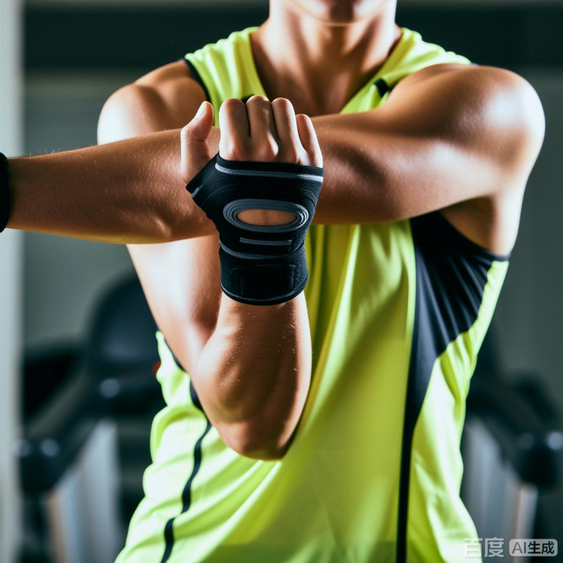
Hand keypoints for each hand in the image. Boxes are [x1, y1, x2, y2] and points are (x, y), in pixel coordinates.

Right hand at [181, 96, 321, 225]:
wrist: (263, 236)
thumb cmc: (226, 205)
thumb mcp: (196, 177)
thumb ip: (191, 137)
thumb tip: (207, 105)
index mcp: (236, 152)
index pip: (232, 105)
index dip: (229, 117)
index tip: (232, 134)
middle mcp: (266, 150)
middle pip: (257, 102)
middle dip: (250, 115)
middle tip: (250, 135)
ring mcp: (293, 154)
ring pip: (282, 106)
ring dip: (272, 115)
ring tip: (268, 134)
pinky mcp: (312, 160)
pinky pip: (303, 120)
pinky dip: (293, 127)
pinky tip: (285, 143)